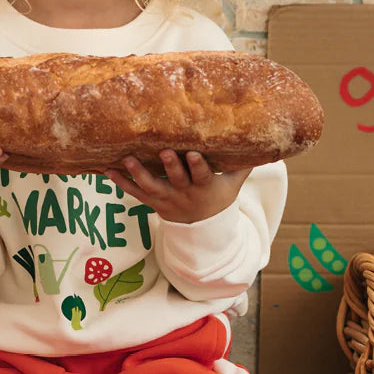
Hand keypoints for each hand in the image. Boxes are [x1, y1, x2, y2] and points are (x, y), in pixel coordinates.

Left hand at [106, 151, 251, 223]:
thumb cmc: (219, 197)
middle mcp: (183, 194)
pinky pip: (134, 194)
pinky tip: (107, 170)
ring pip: (150, 187)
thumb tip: (267, 144)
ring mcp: (166, 200)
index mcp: (204, 187)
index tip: (192, 153)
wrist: (202, 230)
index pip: (202, 176)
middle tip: (163, 152)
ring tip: (126, 160)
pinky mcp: (152, 202)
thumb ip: (244, 164)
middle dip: (169, 166)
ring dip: (137, 173)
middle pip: (176, 180)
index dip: (197, 166)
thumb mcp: (233, 184)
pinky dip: (120, 183)